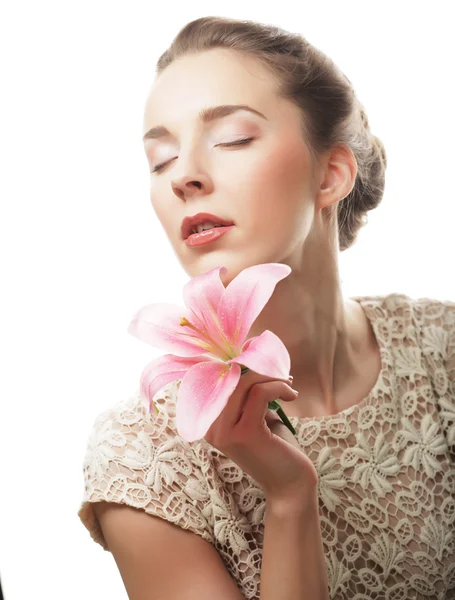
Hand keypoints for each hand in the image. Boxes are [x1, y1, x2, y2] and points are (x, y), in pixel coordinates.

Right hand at [204, 370, 318, 505]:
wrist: (291, 485)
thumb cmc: (276, 447)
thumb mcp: (257, 415)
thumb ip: (248, 393)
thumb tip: (251, 360)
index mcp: (210, 422)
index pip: (217, 380)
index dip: (239, 364)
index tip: (262, 359)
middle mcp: (211, 427)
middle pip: (229, 377)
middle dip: (258, 368)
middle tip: (281, 373)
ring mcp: (225, 432)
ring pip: (244, 382)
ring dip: (271, 377)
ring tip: (288, 385)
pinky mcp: (245, 433)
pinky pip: (260, 393)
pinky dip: (279, 387)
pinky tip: (292, 395)